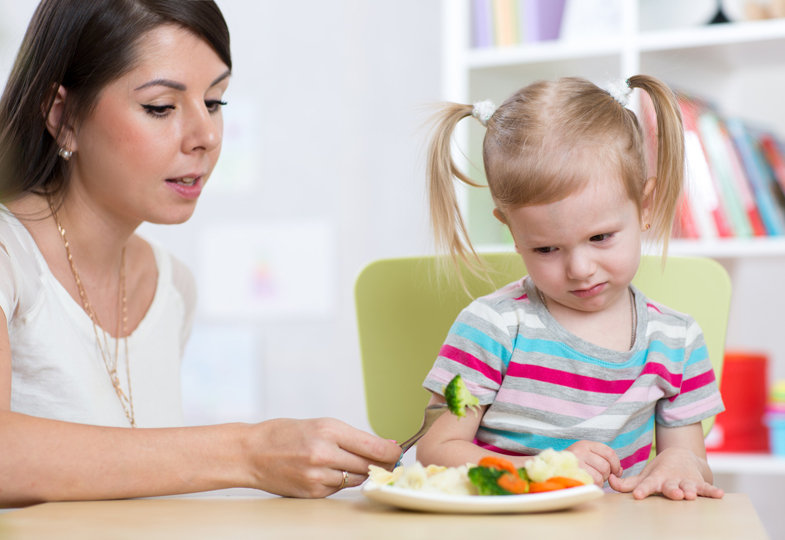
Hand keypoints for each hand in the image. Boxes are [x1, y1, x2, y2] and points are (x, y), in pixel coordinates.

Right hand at [244, 417, 400, 497]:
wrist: (250, 453)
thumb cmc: (284, 434)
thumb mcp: (319, 425)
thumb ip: (352, 437)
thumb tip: (385, 446)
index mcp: (328, 430)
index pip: (372, 446)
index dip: (391, 452)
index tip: (399, 452)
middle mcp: (324, 453)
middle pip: (368, 465)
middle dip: (380, 464)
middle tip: (388, 461)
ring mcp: (317, 476)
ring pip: (355, 479)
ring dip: (358, 473)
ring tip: (346, 462)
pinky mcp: (312, 492)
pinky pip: (339, 489)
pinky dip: (340, 481)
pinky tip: (329, 472)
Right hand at [565, 440, 621, 484]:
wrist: (549, 469)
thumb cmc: (571, 464)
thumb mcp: (586, 455)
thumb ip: (603, 459)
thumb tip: (619, 471)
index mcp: (585, 444)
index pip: (609, 452)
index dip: (616, 464)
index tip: (616, 472)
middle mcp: (580, 450)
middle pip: (606, 466)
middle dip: (606, 475)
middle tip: (598, 476)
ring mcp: (576, 462)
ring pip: (601, 475)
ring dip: (600, 481)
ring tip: (591, 479)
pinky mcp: (574, 473)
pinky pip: (593, 482)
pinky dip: (594, 485)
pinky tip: (587, 483)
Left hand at [608, 447, 723, 499]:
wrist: (681, 456)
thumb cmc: (659, 472)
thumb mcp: (644, 476)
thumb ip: (627, 483)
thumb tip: (610, 481)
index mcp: (656, 478)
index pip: (647, 484)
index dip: (642, 489)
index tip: (637, 495)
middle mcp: (671, 480)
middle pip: (671, 486)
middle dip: (672, 490)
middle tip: (674, 494)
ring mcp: (686, 481)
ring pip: (688, 487)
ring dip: (690, 490)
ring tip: (691, 494)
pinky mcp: (699, 483)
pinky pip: (707, 488)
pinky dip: (713, 491)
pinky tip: (720, 494)